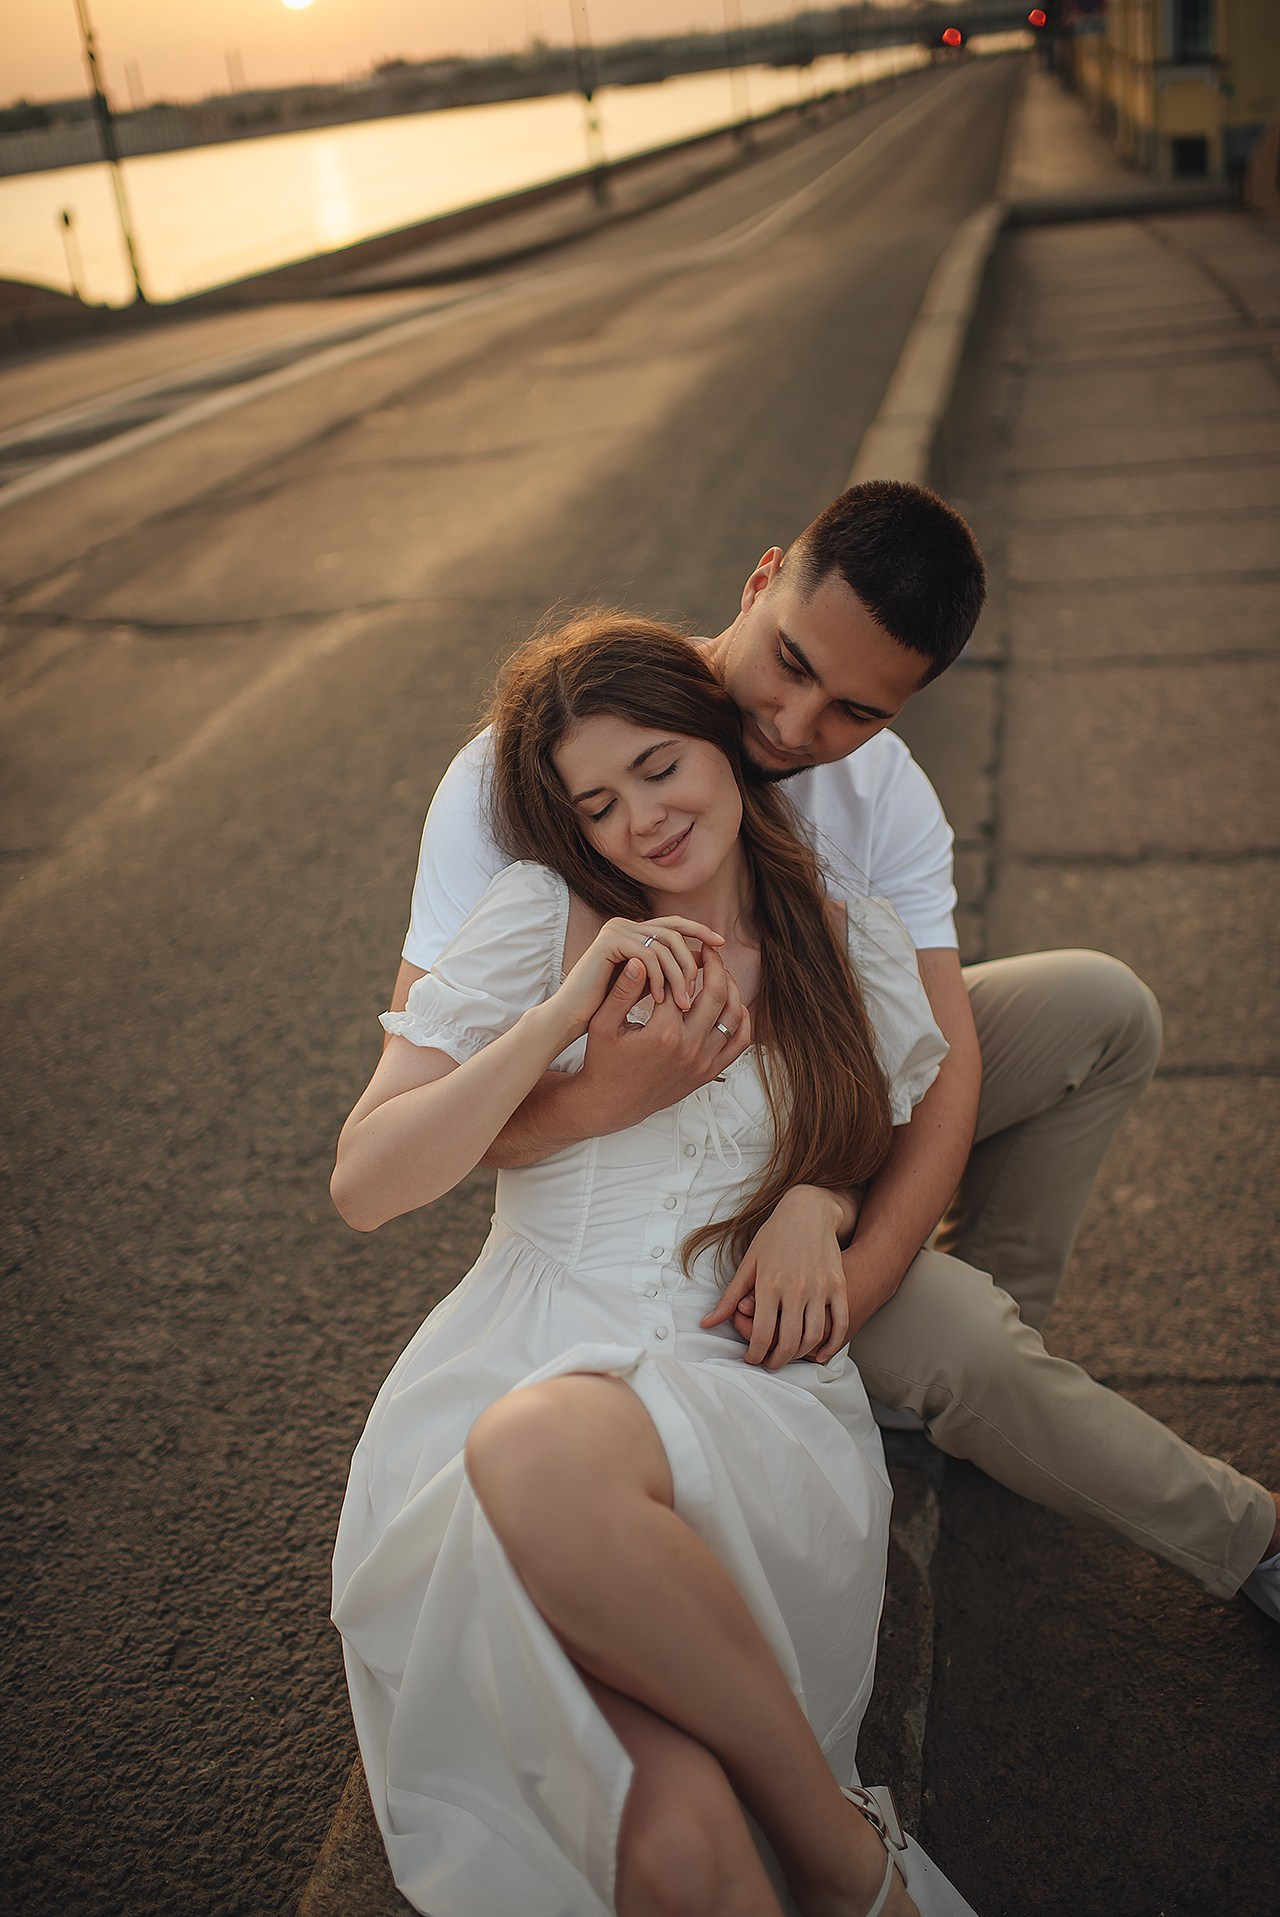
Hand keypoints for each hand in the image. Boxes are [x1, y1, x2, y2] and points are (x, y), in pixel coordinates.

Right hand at [551, 916, 723, 1040]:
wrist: (567, 1022)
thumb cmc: (604, 1011)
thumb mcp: (641, 989)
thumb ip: (664, 971)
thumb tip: (704, 957)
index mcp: (632, 933)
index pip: (674, 924)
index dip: (699, 931)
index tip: (722, 944)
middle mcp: (624, 926)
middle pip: (674, 931)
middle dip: (693, 960)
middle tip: (701, 989)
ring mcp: (615, 931)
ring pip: (666, 944)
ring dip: (679, 975)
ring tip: (683, 1003)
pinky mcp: (609, 942)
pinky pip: (650, 955)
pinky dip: (659, 979)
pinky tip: (660, 1003)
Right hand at [571, 943, 752, 1134]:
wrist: (613, 1104)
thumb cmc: (603, 1062)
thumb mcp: (603, 1024)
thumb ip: (622, 991)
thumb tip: (639, 960)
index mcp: (663, 1033)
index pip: (681, 984)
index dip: (679, 963)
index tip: (677, 951)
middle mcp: (689, 1048)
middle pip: (716, 994)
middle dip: (715, 966)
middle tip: (709, 950)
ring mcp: (703, 1062)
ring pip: (734, 1016)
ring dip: (731, 988)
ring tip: (720, 972)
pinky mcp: (709, 1072)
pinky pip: (740, 1042)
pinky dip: (741, 1018)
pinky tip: (730, 1002)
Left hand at [700, 1185, 858, 1367]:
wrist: (809, 1211)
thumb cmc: (774, 1236)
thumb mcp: (749, 1263)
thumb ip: (730, 1297)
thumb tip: (707, 1322)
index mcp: (769, 1284)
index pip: (762, 1334)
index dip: (755, 1354)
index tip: (752, 1358)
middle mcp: (796, 1288)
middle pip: (788, 1341)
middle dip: (777, 1360)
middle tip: (770, 1363)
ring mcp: (820, 1287)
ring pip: (813, 1336)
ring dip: (800, 1355)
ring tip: (790, 1357)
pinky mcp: (838, 1285)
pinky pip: (839, 1323)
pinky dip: (832, 1344)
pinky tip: (821, 1353)